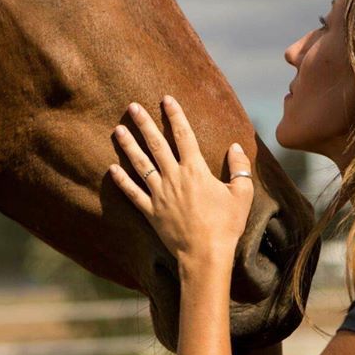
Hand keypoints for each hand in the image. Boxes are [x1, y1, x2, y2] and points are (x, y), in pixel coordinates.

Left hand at [108, 95, 254, 281]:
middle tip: (132, 106)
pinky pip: (132, 193)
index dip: (175, 115)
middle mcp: (174, 177)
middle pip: (156, 144)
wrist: (205, 255)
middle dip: (144, 123)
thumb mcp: (242, 194)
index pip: (183, 135)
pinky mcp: (150, 212)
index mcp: (195, 170)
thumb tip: (236, 146)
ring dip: (128, 145)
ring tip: (117, 129)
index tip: (166, 99)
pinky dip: (122, 181)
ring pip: (140, 164)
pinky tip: (112, 169)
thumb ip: (239, 167)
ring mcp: (159, 194)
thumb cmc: (226, 225)